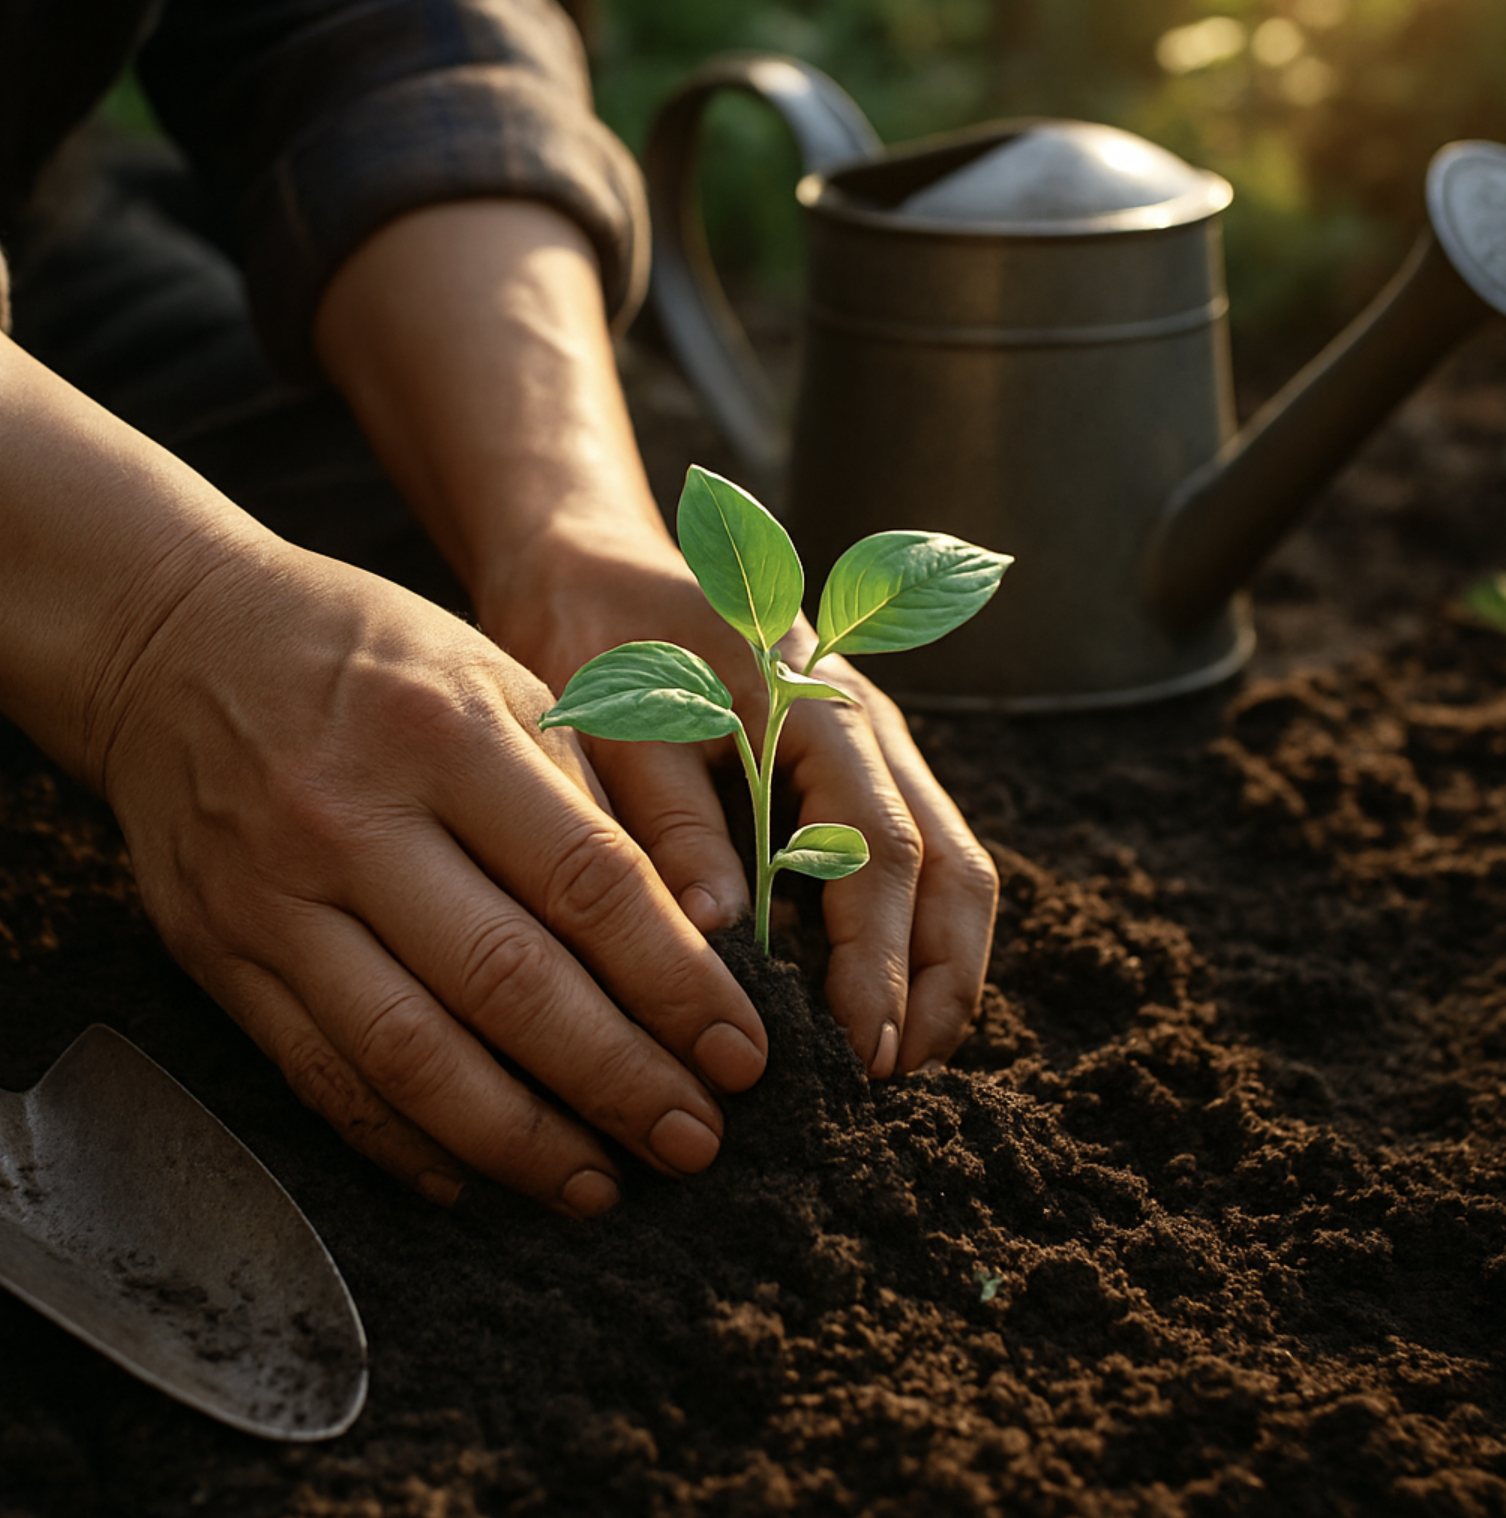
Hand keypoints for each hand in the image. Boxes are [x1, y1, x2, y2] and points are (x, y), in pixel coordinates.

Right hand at [96, 539, 767, 1212]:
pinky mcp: (218, 955)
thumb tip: (682, 933)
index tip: (740, 1055)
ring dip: (519, 1141)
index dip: (676, 985)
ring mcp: (275, 897)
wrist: (176, 642)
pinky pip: (319, 1076)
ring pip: (410, 1055)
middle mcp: (355, 820)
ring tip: (599, 1184)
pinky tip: (473, 1178)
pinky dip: (403, 1142)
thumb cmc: (370, 656)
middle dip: (617, 1081)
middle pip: (508, 984)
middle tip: (694, 1141)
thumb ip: (585, 793)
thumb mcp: (496, 674)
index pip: (590, 884)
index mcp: (450, 734)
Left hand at [482, 512, 999, 1077]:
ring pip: (949, 863)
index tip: (863, 1053)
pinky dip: (908, 932)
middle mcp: (866, 728)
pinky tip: (870, 996)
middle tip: (899, 1078)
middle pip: (950, 864)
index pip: (880, 852)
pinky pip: (911, 856)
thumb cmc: (597, 641)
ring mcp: (869, 747)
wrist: (592, 567)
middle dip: (939, 980)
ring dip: (937, 964)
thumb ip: (670, 818)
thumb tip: (722, 936)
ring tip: (900, 1058)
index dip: (878, 961)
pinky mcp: (849, 771)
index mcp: (817, 707)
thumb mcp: (617, 723)